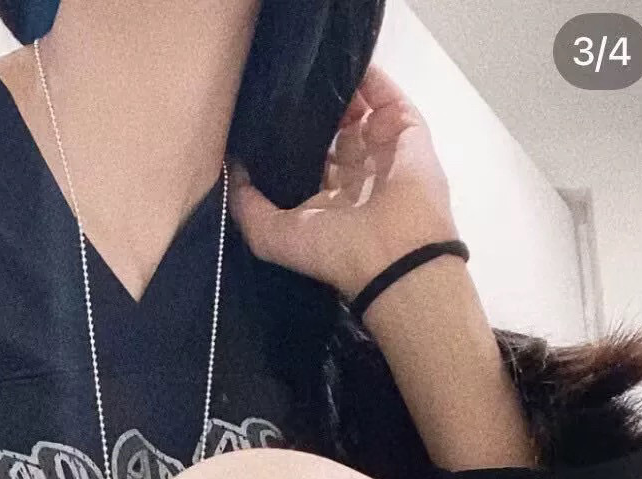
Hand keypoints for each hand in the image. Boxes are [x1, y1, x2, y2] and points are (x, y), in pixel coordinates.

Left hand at [227, 63, 459, 300]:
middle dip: (313, 109)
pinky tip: (344, 62)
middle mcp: (356, 175)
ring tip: (312, 69)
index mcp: (329, 200)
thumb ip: (247, 207)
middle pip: (334, 130)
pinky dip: (369, 77)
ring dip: (339, 90)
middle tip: (288, 86)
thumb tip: (233, 169)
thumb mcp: (272, 236)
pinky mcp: (408, 131)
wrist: (392, 252)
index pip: (308, 159)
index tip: (265, 115)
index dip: (288, 138)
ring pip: (360, 109)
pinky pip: (387, 95)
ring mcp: (384, 151)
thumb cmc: (333, 248)